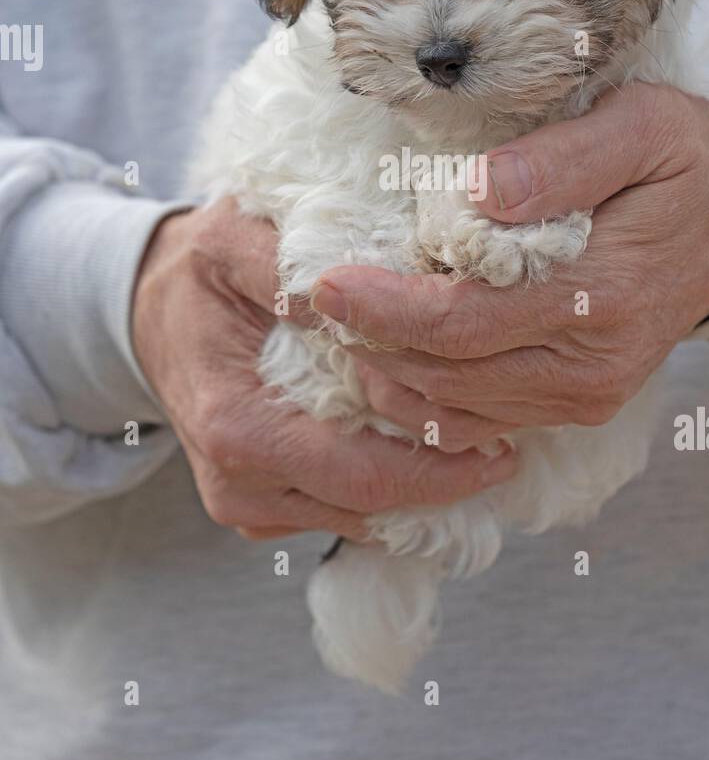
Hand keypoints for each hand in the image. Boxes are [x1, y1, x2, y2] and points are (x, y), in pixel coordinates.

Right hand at [131, 199, 516, 539]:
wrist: (149, 312)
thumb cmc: (201, 272)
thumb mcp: (235, 242)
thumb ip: (292, 268)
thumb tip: (359, 297)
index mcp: (237, 426)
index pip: (363, 472)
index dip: (438, 458)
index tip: (500, 430)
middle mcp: (239, 481)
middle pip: (371, 506)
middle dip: (444, 482)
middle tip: (508, 448)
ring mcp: (247, 502)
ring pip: (361, 518)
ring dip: (420, 488)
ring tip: (476, 444)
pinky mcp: (259, 508)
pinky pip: (338, 512)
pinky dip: (385, 488)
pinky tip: (420, 448)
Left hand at [310, 83, 708, 440]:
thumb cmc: (679, 164)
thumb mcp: (640, 128)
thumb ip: (564, 160)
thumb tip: (481, 195)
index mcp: (603, 295)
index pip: (464, 322)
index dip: (384, 309)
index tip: (322, 283)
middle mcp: (590, 365)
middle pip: (446, 376)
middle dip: (367, 345)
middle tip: (308, 305)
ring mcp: (583, 394)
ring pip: (454, 410)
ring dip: (386, 376)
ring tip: (335, 329)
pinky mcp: (575, 404)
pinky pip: (478, 421)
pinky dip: (422, 399)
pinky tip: (385, 359)